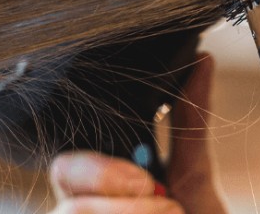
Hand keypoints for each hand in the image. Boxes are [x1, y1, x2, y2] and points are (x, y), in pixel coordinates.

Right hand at [48, 54, 227, 213]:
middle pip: (60, 196)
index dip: (100, 171)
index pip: (64, 167)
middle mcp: (80, 211)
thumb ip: (188, 122)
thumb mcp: (195, 181)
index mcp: (97, 191)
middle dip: (115, 200)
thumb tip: (200, 61)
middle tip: (162, 206)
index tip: (149, 181)